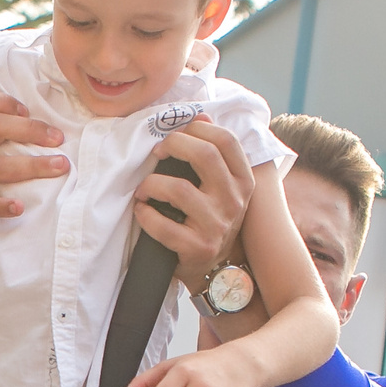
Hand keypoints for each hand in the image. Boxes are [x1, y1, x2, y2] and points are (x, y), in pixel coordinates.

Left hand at [133, 121, 256, 292]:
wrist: (216, 271)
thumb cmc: (212, 220)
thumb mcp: (222, 187)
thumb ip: (214, 152)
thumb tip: (201, 115)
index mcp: (243, 180)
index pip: (226, 140)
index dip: (197, 129)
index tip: (176, 135)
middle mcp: (234, 201)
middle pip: (205, 155)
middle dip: (173, 146)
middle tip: (156, 153)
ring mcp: (217, 225)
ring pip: (178, 189)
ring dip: (151, 184)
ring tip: (143, 190)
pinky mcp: (197, 248)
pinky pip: (163, 225)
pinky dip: (145, 215)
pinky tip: (142, 211)